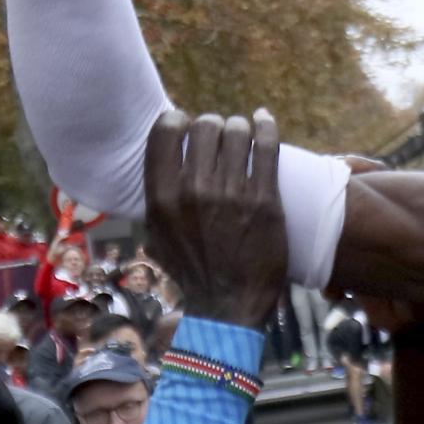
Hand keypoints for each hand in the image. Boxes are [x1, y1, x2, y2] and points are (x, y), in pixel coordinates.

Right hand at [143, 109, 286, 330]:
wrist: (229, 303)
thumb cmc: (192, 269)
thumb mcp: (157, 234)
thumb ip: (156, 196)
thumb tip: (159, 162)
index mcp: (162, 196)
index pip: (165, 131)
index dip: (178, 121)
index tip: (187, 127)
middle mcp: (194, 189)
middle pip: (204, 126)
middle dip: (213, 125)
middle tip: (219, 136)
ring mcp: (231, 193)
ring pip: (237, 131)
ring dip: (239, 128)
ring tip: (242, 136)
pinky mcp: (264, 198)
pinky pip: (266, 145)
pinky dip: (266, 126)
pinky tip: (263, 121)